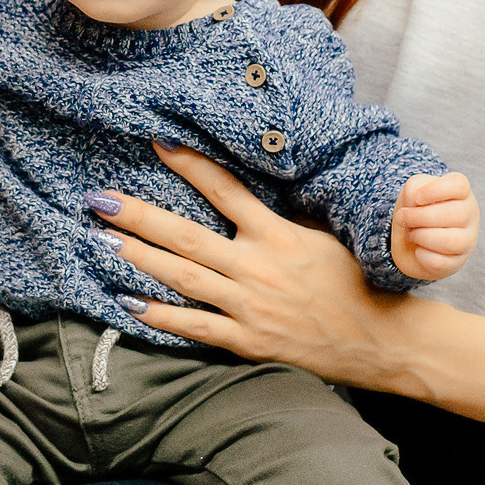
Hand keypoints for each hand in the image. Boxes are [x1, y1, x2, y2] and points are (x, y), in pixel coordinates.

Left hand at [95, 142, 421, 395]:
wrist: (386, 342)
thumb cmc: (357, 283)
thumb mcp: (322, 238)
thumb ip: (281, 220)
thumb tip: (242, 194)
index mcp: (279, 235)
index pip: (226, 191)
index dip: (190, 165)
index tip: (157, 142)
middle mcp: (260, 268)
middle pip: (186, 235)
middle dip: (139, 216)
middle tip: (98, 199)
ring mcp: (251, 307)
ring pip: (183, 278)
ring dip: (139, 258)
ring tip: (101, 240)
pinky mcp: (250, 342)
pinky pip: (195, 327)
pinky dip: (159, 315)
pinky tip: (127, 302)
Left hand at [390, 171, 477, 281]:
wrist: (410, 241)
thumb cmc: (415, 210)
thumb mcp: (411, 192)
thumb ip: (414, 190)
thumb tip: (418, 205)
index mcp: (462, 192)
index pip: (459, 185)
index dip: (435, 190)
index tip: (417, 197)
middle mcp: (470, 215)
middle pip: (453, 214)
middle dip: (419, 216)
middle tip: (402, 218)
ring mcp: (468, 241)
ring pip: (449, 241)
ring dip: (421, 236)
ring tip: (412, 233)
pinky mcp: (457, 262)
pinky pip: (439, 261)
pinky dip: (421, 255)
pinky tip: (418, 250)